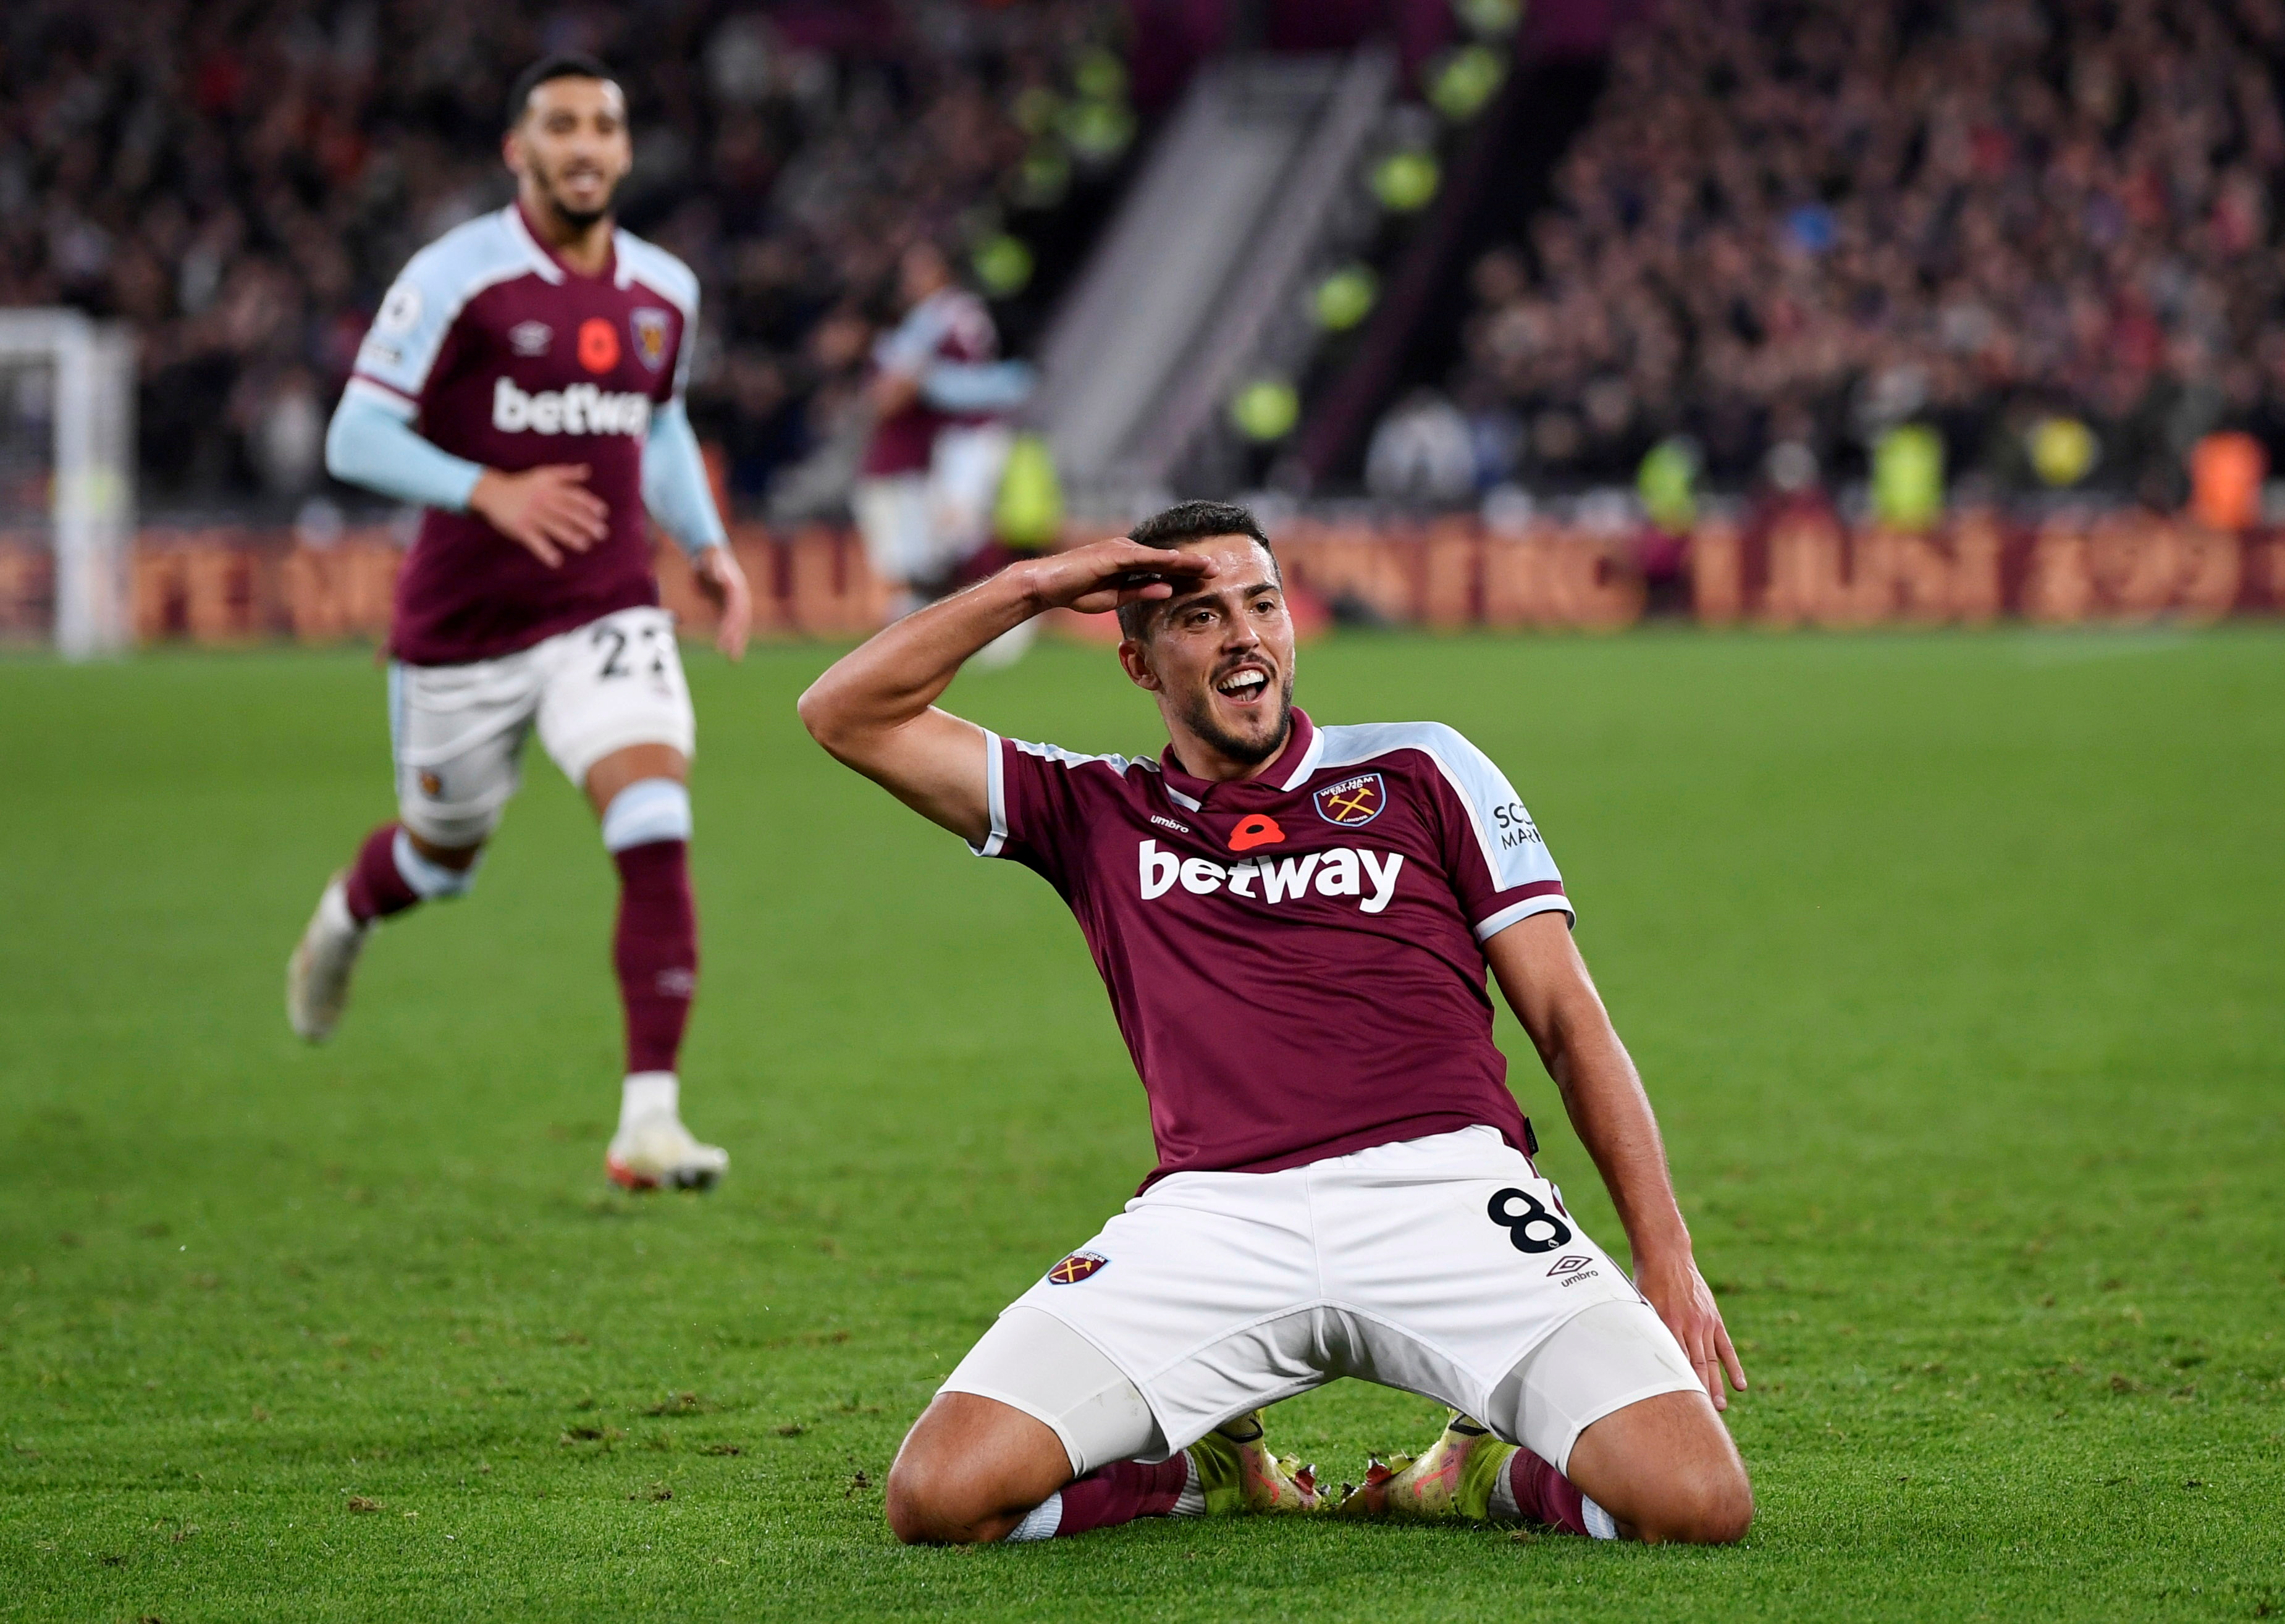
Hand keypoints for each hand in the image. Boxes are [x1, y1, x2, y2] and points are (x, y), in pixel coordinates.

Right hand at [469, 464, 608, 567]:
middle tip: (602, 533)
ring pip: (553, 526)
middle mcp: (542, 500)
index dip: (589, 503)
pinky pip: (535, 541)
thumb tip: (588, 470)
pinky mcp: (520, 528)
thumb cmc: (523, 485)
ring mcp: (531, 515)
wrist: (493, 492)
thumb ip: (566, 473)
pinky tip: (556, 561)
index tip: (603, 513)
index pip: (573, 495)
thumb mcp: (543, 474)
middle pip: (567, 511)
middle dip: (585, 522)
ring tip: (585, 545)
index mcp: (550, 487)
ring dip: (570, 536)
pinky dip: (545, 552)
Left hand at [693, 544, 751, 661]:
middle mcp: (741, 597)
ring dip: (737, 643)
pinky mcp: (728, 607)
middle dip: (736, 638)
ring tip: (734, 660)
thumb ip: (714, 567)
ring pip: (739, 626)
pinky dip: (732, 638)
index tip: (725, 637)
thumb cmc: (708, 557)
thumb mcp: (710, 559)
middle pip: (741, 621)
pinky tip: (729, 652)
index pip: (736, 609)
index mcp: (737, 588)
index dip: (731, 623)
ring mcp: (736, 603)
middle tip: (729, 654)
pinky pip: (732, 625)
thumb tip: (719, 575)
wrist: (710, 553)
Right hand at [1018, 536, 1215, 617]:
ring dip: (1185, 561)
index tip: (1208, 579)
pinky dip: (1162, 560)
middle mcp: (1127, 551)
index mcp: (1128, 562)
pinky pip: (1142, 558)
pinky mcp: (1112, 554)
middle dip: (1193, 564)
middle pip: (1166, 558)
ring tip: (1208, 567)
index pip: (1163, 567)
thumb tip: (1167, 590)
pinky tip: (1179, 562)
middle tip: (1219, 569)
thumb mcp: (1115, 597)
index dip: (1187, 572)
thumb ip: (1140, 592)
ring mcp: (1120, 551)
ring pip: (1159, 556)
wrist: (1047, 584)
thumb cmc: (1076, 591)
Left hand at [1635, 1251, 1747, 1410]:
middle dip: (1698, 1393)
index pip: (1672, 1362)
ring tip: (1719, 1409)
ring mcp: (1703, 1323)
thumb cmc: (1645, 1281)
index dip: (1676, 1385)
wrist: (1667, 1255)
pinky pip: (1725, 1347)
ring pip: (1710, 1360)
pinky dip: (1732, 1366)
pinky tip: (1740, 1386)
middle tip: (1701, 1417)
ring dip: (1715, 1386)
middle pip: (1694, 1366)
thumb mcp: (1637, 1304)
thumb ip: (1641, 1329)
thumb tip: (1631, 1356)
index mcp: (1665, 1324)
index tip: (1676, 1407)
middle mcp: (1687, 1326)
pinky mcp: (1714, 1319)